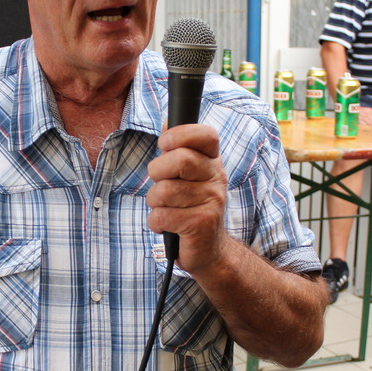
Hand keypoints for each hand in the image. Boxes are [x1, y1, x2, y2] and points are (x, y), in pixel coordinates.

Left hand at [145, 124, 227, 276]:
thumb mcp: (188, 176)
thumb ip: (178, 150)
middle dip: (157, 172)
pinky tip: (167, 226)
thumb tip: (167, 121)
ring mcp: (212, 201)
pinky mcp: (201, 224)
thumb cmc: (191, 208)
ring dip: (155, 202)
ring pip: (164, 191)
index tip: (164, 144)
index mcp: (212, 162)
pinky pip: (162, 216)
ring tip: (166, 209)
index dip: (181, 134)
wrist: (208, 250)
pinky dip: (155, 223)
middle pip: (179, 160)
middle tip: (161, 184)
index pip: (206, 135)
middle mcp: (217, 178)